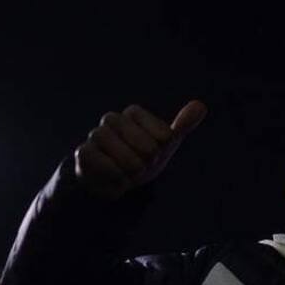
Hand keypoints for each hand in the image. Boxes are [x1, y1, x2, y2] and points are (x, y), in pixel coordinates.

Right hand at [74, 100, 207, 199]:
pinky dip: (117, 178)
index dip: (161, 150)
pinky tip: (115, 177)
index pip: (162, 135)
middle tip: (140, 164)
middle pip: (146, 147)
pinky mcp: (83, 153)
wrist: (113, 180)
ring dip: (133, 172)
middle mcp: (112, 119)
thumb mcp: (165, 143)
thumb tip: (201, 105)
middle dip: (148, 163)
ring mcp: (96, 135)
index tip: (153, 152)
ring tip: (128, 172)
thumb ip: (182, 125)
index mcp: (133, 113)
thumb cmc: (141, 157)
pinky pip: (107, 166)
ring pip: (126, 158)